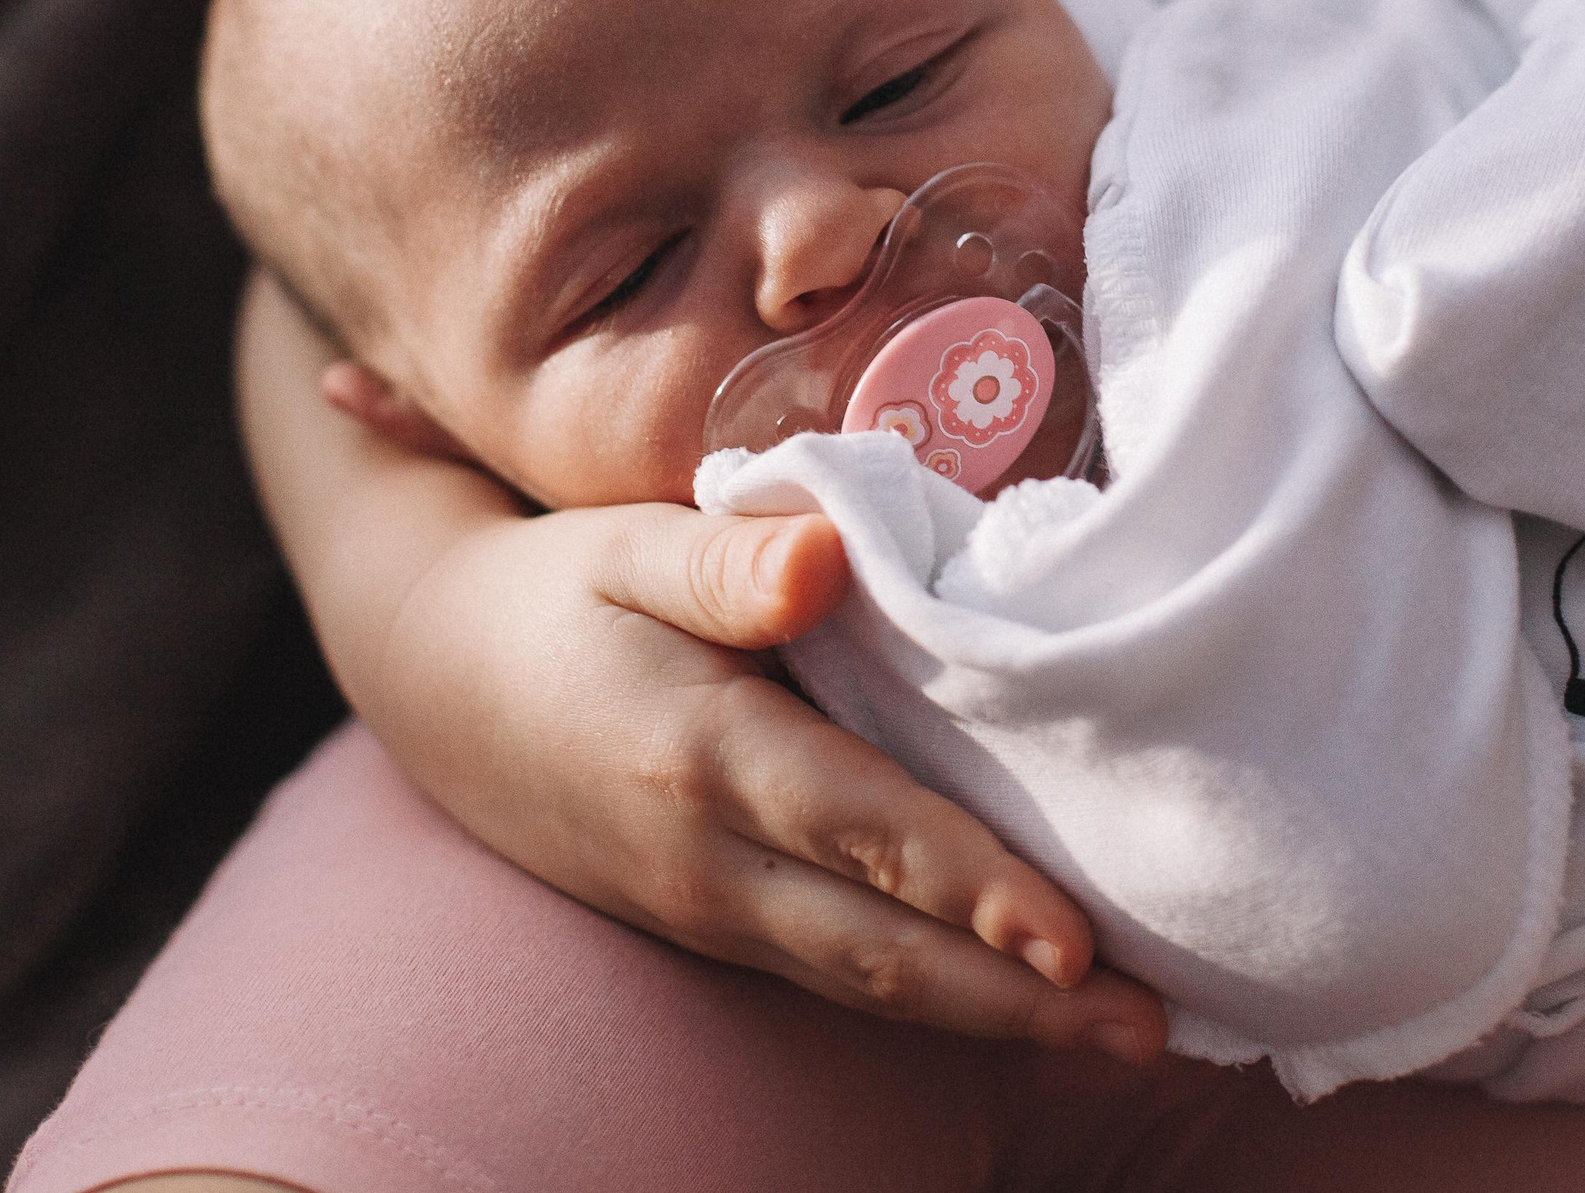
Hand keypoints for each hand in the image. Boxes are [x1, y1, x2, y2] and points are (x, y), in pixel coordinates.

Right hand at [373, 499, 1168, 1058]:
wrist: (435, 678)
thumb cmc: (553, 594)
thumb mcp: (622, 545)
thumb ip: (728, 554)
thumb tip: (824, 555)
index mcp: (703, 754)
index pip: (862, 830)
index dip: (970, 886)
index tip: (1073, 936)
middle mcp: (710, 860)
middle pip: (884, 948)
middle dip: (1021, 999)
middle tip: (1149, 1029)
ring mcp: (710, 909)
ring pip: (869, 983)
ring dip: (997, 1019)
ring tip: (1125, 1039)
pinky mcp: (714, 926)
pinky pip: (839, 976)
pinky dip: (937, 1004)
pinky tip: (1022, 1008)